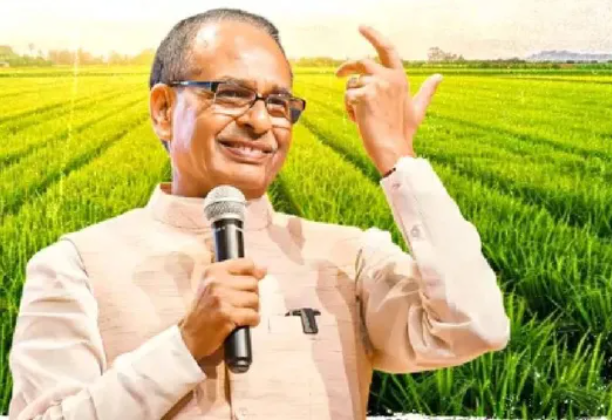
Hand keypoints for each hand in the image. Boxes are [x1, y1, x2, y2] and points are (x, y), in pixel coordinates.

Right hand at [178, 257, 266, 360]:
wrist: (191, 335)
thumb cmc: (206, 309)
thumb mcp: (215, 285)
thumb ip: (238, 275)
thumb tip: (264, 269)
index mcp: (214, 271)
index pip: (247, 264)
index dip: (253, 275)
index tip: (249, 285)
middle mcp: (216, 282)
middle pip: (253, 283)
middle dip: (252, 295)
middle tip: (241, 304)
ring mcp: (221, 298)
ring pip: (255, 299)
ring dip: (252, 309)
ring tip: (240, 313)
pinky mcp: (227, 315)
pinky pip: (253, 315)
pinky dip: (252, 321)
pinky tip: (242, 323)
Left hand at [336, 25, 442, 174]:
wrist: (393, 150)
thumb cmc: (403, 132)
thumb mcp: (417, 108)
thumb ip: (427, 91)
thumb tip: (440, 77)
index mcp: (400, 78)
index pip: (387, 49)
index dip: (374, 35)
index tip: (361, 27)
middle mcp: (390, 78)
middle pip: (360, 61)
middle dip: (347, 67)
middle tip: (338, 74)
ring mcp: (377, 85)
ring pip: (351, 84)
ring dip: (351, 100)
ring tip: (362, 116)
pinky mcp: (365, 96)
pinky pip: (347, 97)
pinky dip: (349, 110)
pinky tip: (360, 121)